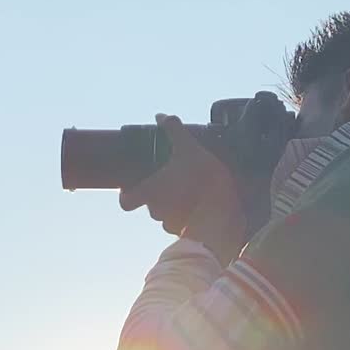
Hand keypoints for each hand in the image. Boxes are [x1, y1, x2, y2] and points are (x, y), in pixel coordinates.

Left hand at [119, 114, 248, 260]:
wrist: (224, 213)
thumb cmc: (201, 181)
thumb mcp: (189, 148)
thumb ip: (174, 131)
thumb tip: (160, 116)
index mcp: (150, 192)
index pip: (125, 202)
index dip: (127, 195)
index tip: (133, 185)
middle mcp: (156, 211)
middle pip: (150, 205)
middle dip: (160, 194)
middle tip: (173, 180)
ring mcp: (172, 225)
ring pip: (168, 215)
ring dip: (176, 206)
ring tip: (192, 191)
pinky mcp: (190, 233)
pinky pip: (185, 224)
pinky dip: (190, 216)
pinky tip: (204, 204)